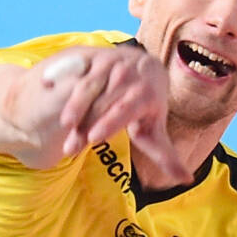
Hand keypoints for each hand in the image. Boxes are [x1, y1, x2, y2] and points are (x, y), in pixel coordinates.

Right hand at [21, 46, 192, 185]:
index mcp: (147, 93)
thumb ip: (166, 156)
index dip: (109, 122)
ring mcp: (110, 62)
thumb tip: (187, 180)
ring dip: (74, 108)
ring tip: (64, 129)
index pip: (126, 108)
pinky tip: (49, 93)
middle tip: (71, 149)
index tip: (93, 138)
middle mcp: (130, 74)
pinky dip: (63, 82)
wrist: (142, 67)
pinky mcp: (93, 55)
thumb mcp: (154, 131)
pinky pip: (76, 72)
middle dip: (86, 126)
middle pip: (104, 103)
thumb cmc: (145, 108)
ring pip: (88, 87)